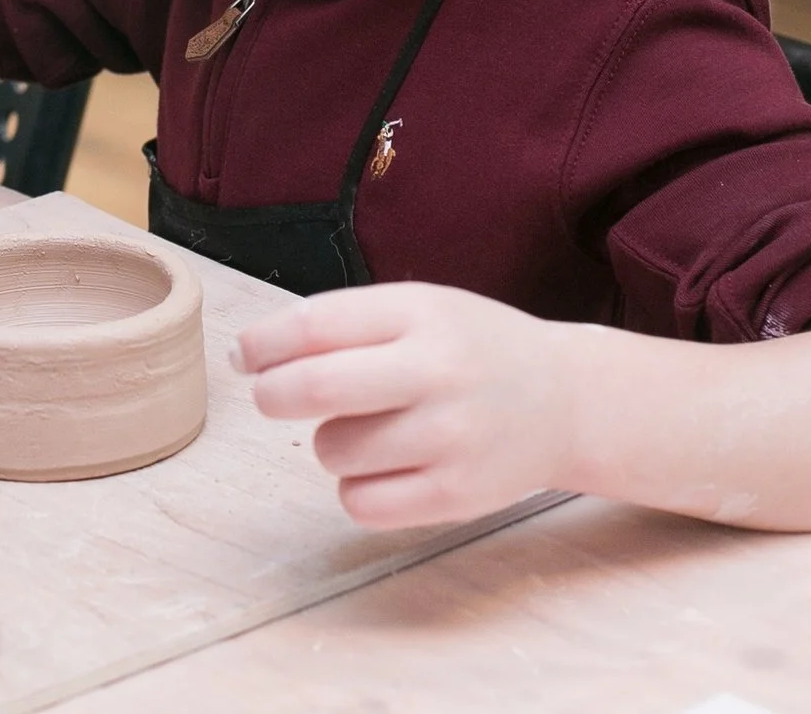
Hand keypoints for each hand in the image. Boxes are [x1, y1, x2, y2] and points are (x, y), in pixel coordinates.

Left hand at [234, 283, 584, 529]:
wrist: (565, 401)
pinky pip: (359, 502)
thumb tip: (249, 355)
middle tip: (273, 396)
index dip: (261, 343)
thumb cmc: (470, 349)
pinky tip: (389, 466)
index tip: (245, 355)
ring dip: (329, 442)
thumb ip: (341, 324)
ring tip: (371, 427)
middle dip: (272, 394)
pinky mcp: (457, 494)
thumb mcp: (418, 309)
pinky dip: (358, 487)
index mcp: (422, 313)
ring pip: (332, 449)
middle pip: (313, 388)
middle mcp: (438, 372)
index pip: (313, 325)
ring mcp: (451, 437)